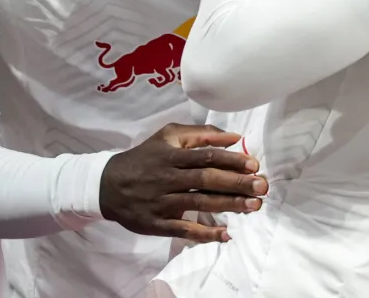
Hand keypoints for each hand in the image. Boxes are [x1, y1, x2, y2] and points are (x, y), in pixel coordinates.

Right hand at [99, 123, 267, 242]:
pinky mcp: (157, 224)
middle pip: (206, 180)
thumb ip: (201, 133)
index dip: (231, 160)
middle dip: (236, 183)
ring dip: (229, 206)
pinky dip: (205, 234)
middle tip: (261, 186)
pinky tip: (225, 235)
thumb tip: (234, 137)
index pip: (206, 156)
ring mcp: (162, 203)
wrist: (107, 185)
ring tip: (253, 206)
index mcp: (171, 155)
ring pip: (199, 204)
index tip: (254, 165)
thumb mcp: (168, 136)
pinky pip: (184, 230)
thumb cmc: (145, 157)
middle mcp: (168, 178)